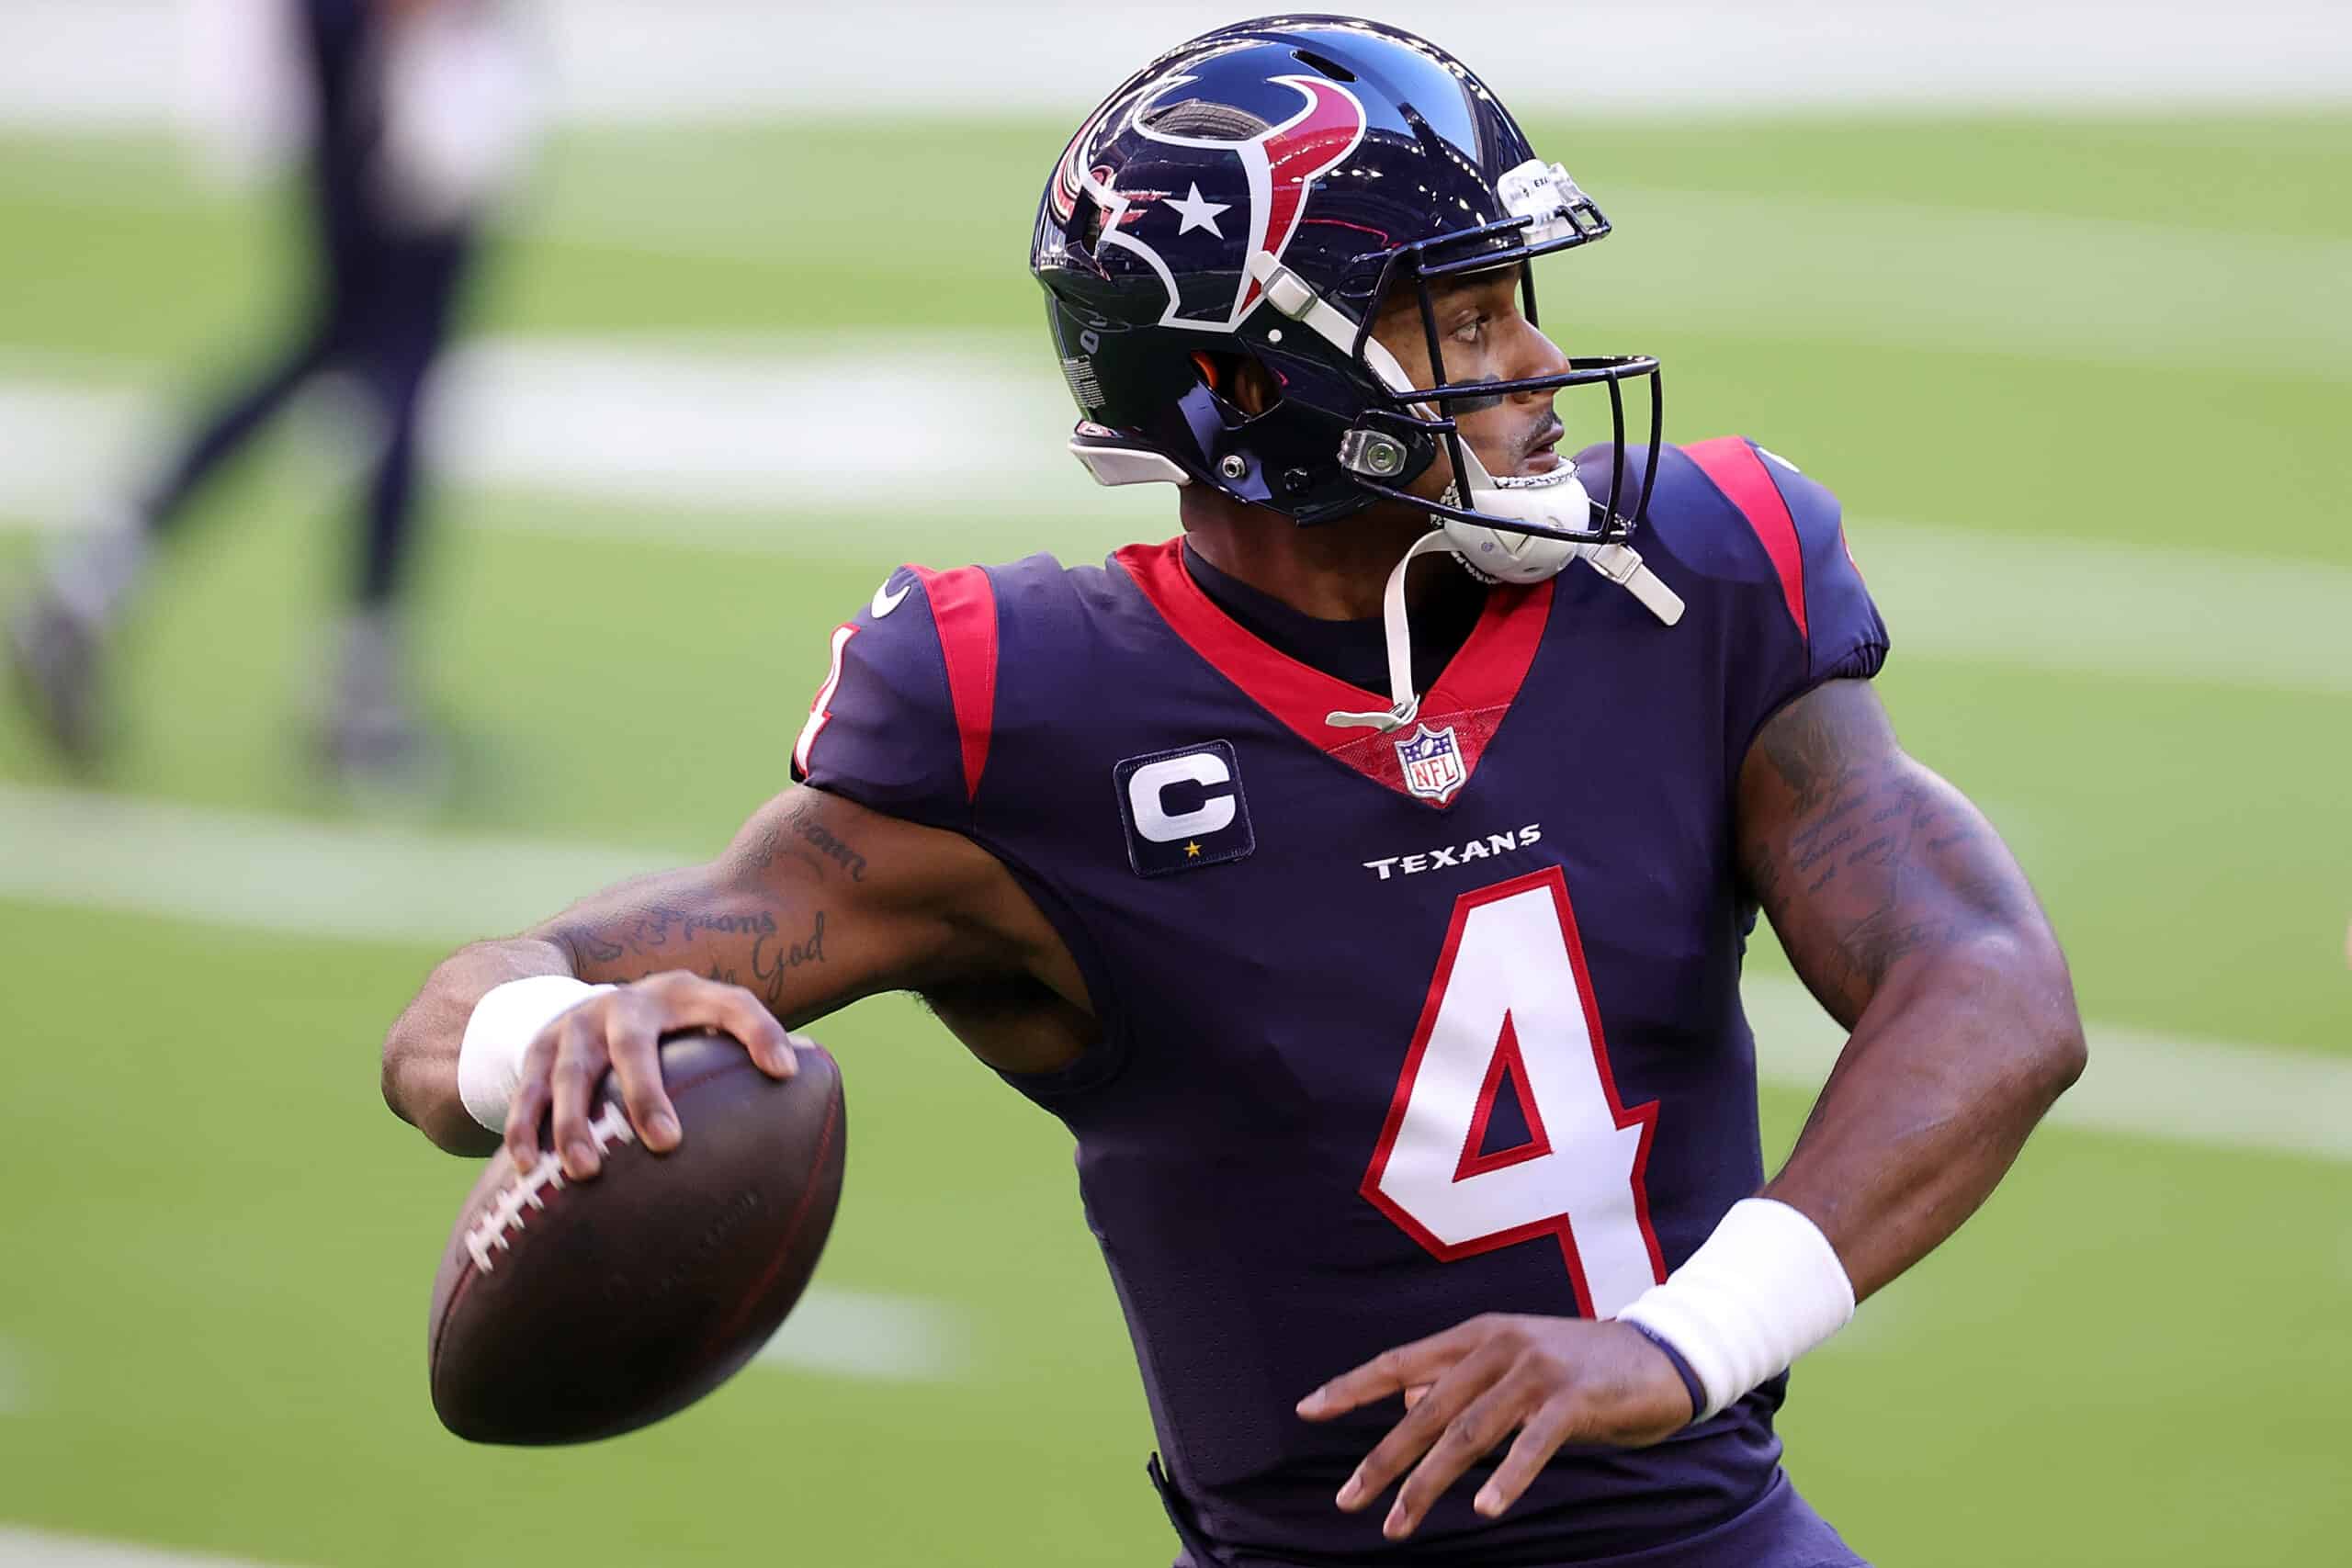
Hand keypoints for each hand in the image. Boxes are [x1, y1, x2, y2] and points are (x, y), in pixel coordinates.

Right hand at [501, 970, 796, 1177]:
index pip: (732, 1003)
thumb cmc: (673, 1033)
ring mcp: (577, 1025)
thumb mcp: (708, 1027)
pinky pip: (527, 1093)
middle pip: (633, 1044)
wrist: (588, 1004)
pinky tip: (528, 1169)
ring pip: (572, 1072)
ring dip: (575, 1122)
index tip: (785, 1072)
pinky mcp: (537, 1050)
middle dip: (645, 1093)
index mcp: (683, 995)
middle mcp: (626, 1004)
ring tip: (585, 1172)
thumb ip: (749, 1052)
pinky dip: (525, 1128)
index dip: (760, 1031)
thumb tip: (811, 1086)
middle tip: (666, 1143)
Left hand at [1296, 1313, 1692, 1539]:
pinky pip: (1533, 1444)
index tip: (1308, 1410)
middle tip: (1347, 1501)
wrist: (1663, 1355)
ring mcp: (1536, 1371)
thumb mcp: (1514, 1368)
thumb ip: (1463, 1383)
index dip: (1353, 1385)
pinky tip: (1485, 1510)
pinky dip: (1508, 1478)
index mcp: (1477, 1336)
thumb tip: (1410, 1401)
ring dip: (1429, 1482)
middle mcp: (1497, 1346)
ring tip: (1399, 1523)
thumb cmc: (1581, 1369)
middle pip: (1425, 1408)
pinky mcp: (1575, 1398)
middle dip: (1382, 1459)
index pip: (1401, 1361)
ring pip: (1467, 1432)